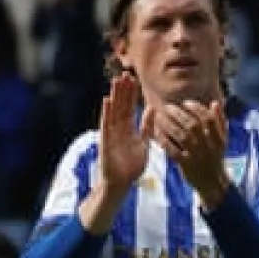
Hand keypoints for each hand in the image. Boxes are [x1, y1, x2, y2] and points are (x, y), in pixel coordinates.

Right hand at [97, 71, 150, 192]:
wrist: (121, 183)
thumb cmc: (132, 167)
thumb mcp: (144, 144)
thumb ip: (147, 127)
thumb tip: (152, 108)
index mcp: (129, 129)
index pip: (130, 107)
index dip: (132, 94)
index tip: (134, 80)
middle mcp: (119, 129)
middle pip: (121, 106)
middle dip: (123, 90)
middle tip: (125, 74)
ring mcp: (111, 134)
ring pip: (113, 111)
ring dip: (115, 96)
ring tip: (116, 81)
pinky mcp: (105, 141)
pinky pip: (106, 125)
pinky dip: (106, 113)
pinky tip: (107, 100)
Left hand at [154, 99, 229, 204]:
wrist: (212, 183)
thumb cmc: (215, 157)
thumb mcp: (223, 140)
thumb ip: (219, 121)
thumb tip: (214, 103)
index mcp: (219, 139)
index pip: (209, 119)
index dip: (197, 108)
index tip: (186, 103)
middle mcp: (208, 147)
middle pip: (193, 126)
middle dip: (179, 114)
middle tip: (168, 107)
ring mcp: (196, 157)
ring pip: (182, 137)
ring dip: (169, 124)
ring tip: (160, 116)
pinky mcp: (186, 165)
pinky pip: (173, 151)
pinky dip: (164, 140)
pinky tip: (157, 132)